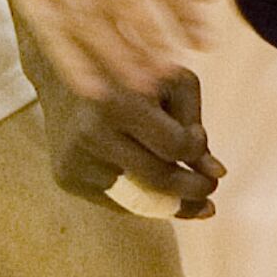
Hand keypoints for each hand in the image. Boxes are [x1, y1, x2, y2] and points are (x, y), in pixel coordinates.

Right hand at [0, 0, 212, 106]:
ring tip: (143, 85)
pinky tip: (95, 88)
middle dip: (148, 35)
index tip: (201, 42)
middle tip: (170, 71)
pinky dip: (72, 62)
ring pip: (86, 16)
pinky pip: (51, 31)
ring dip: (116, 54)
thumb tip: (207, 0)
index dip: (180, 7)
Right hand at [41, 66, 222, 217]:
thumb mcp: (168, 82)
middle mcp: (92, 134)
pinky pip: (116, 203)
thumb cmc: (127, 75)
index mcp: (118, 102)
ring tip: (195, 203)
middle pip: (159, 180)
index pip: (176, 146)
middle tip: (210, 190)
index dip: (196, 148)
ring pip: (138, 200)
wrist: (60, 72)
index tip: (198, 139)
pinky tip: (154, 190)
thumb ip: (195, 124)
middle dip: (194, 190)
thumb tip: (216, 174)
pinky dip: (141, 200)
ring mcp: (75, 159)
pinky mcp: (66, 177)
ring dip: (172, 204)